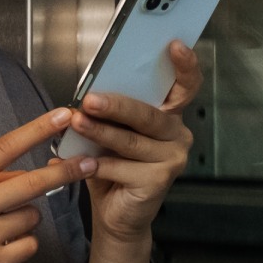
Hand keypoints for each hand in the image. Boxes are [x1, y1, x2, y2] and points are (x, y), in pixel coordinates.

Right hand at [0, 107, 93, 262]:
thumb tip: (21, 175)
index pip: (4, 148)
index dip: (37, 130)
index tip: (62, 116)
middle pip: (32, 183)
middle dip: (65, 172)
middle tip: (88, 164)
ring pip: (32, 216)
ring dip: (25, 218)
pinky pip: (28, 245)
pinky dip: (20, 245)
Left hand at [74, 41, 200, 247]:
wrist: (116, 215)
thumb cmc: (112, 169)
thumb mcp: (108, 134)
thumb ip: (105, 114)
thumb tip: (83, 96)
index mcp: (168, 116)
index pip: (185, 86)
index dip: (183, 66)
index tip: (174, 46)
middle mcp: (177, 134)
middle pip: (149, 113)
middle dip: (117, 105)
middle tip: (90, 100)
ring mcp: (172, 158)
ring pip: (132, 141)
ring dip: (100, 133)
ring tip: (77, 124)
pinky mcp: (160, 181)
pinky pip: (123, 167)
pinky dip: (99, 165)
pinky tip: (84, 163)